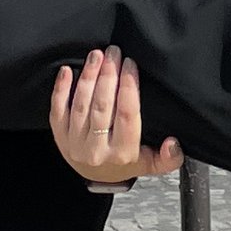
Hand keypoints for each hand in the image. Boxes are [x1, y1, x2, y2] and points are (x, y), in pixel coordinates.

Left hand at [49, 49, 183, 186]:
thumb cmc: (126, 162)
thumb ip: (169, 158)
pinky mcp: (59, 137)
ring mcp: (75, 144)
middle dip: (108, 75)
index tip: (130, 63)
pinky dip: (61, 90)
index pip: (127, 114)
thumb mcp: (151, 164)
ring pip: (81, 105)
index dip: (129, 86)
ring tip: (96, 55)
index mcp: (123, 154)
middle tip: (114, 51)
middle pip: (102, 106)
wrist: (96, 179)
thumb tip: (173, 142)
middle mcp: (97, 151)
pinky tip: (67, 70)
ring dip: (88, 77)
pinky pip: (57, 111)